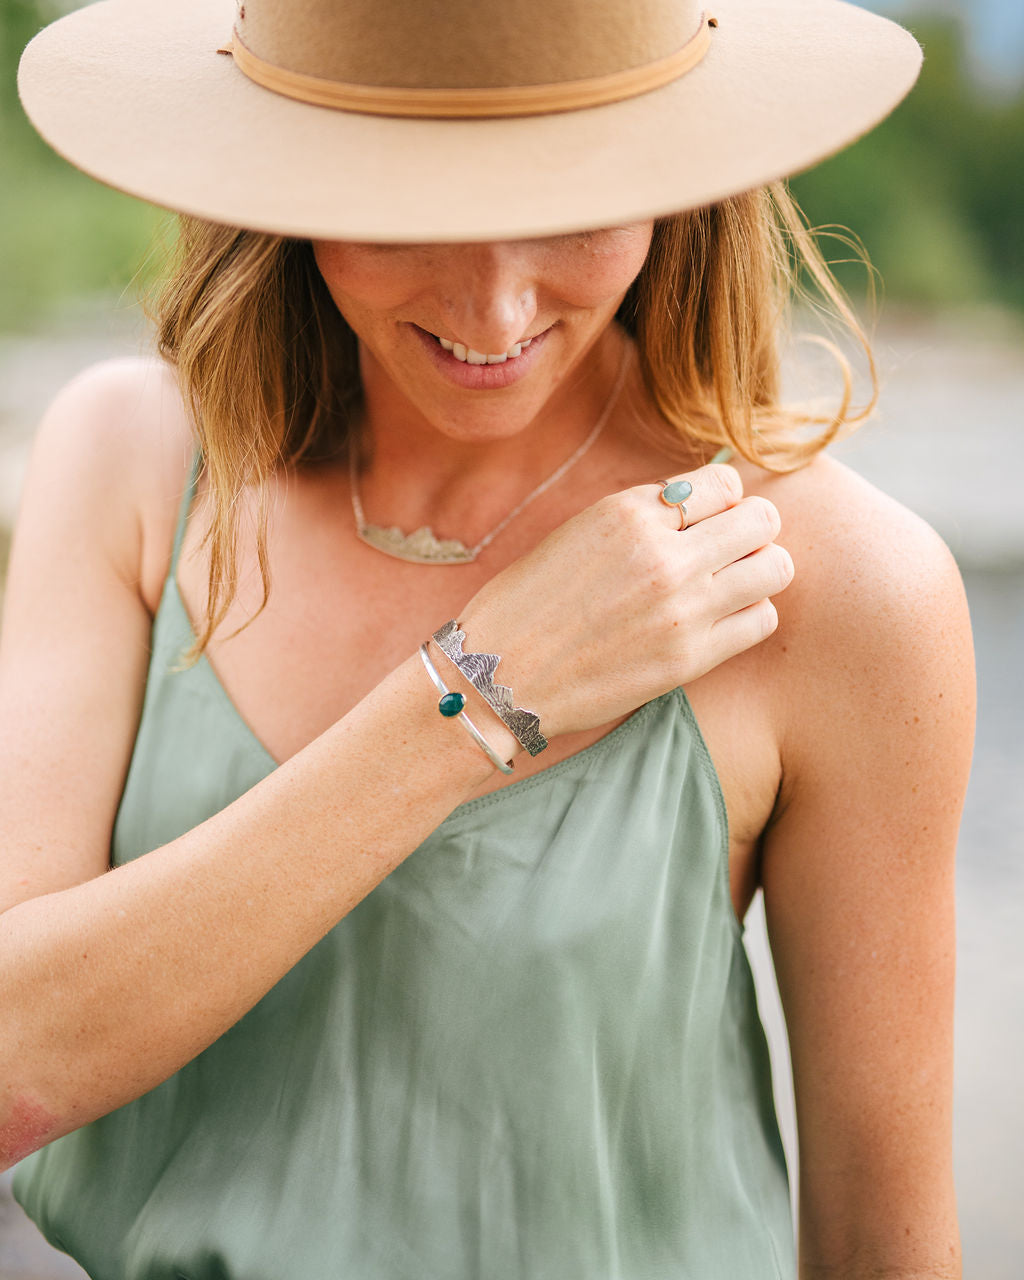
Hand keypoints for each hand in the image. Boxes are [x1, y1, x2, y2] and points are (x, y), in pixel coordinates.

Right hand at [457, 464, 792, 737]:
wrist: (498, 675)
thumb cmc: (530, 602)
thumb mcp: (579, 531)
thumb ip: (643, 515)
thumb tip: (701, 502)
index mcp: (629, 512)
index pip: (724, 483)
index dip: (721, 501)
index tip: (705, 521)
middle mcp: (663, 553)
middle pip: (762, 520)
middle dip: (751, 531)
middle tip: (726, 552)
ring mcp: (682, 608)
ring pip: (776, 568)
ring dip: (758, 572)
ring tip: (727, 586)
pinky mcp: (690, 657)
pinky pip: (762, 620)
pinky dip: (750, 616)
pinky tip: (719, 621)